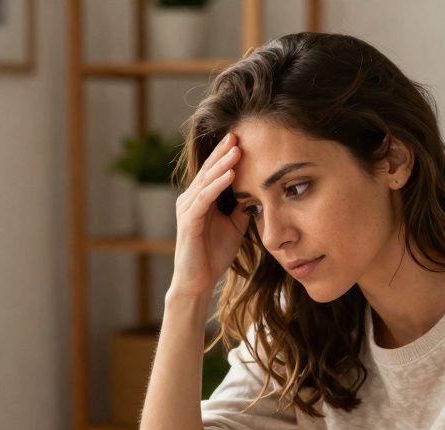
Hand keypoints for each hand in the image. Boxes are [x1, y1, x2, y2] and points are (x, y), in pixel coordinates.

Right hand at [169, 132, 252, 298]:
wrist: (198, 282)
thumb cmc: (213, 254)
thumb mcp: (234, 225)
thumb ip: (241, 207)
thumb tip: (257, 190)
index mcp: (200, 199)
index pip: (214, 172)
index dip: (227, 155)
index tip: (243, 138)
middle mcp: (189, 200)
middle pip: (208, 171)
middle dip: (223, 152)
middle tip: (238, 133)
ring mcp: (187, 210)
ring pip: (206, 182)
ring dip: (222, 165)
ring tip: (237, 149)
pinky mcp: (188, 223)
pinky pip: (204, 200)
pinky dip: (217, 186)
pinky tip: (230, 175)